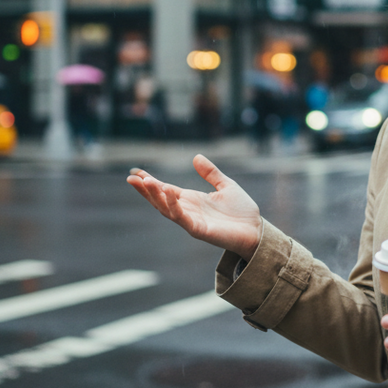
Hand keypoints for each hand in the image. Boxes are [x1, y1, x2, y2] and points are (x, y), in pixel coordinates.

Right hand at [127, 155, 262, 258]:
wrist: (257, 230)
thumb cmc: (242, 211)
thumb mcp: (226, 185)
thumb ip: (211, 173)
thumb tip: (196, 157)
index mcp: (192, 200)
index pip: (166, 190)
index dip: (151, 182)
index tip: (136, 173)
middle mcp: (188, 211)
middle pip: (161, 200)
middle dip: (146, 190)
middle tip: (131, 178)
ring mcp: (192, 221)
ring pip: (167, 209)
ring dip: (155, 196)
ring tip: (145, 182)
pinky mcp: (199, 230)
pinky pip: (182, 218)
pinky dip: (173, 206)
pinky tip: (168, 192)